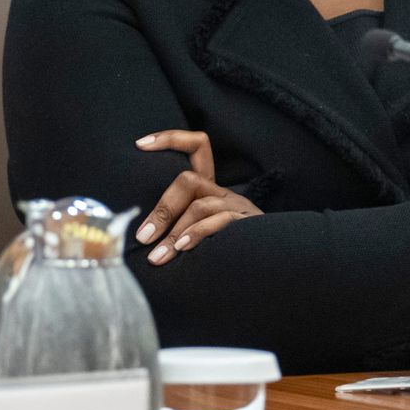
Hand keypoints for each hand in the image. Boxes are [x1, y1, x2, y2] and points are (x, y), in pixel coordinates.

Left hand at [133, 129, 261, 265]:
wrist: (269, 270)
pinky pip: (220, 221)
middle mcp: (224, 193)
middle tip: (142, 236)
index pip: (197, 147)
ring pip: (200, 205)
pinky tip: (183, 250)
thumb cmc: (226, 253)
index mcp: (210, 189)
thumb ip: (176, 227)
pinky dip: (197, 234)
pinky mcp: (248, 224)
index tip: (140, 144)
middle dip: (163, 208)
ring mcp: (238, 207)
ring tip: (157, 255)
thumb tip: (141, 234)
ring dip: (174, 232)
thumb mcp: (197, 234)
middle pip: (188, 180)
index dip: (170, 139)